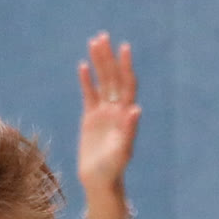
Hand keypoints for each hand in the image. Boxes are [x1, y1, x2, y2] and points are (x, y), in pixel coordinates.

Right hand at [77, 32, 140, 205]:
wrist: (99, 182)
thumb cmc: (113, 171)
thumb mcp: (122, 152)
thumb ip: (129, 130)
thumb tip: (136, 109)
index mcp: (125, 115)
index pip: (127, 85)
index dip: (126, 66)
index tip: (124, 48)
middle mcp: (116, 110)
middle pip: (113, 78)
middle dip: (109, 58)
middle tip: (103, 37)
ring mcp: (103, 113)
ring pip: (102, 82)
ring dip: (98, 63)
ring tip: (94, 42)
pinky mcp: (90, 119)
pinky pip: (89, 95)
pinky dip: (86, 81)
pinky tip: (83, 66)